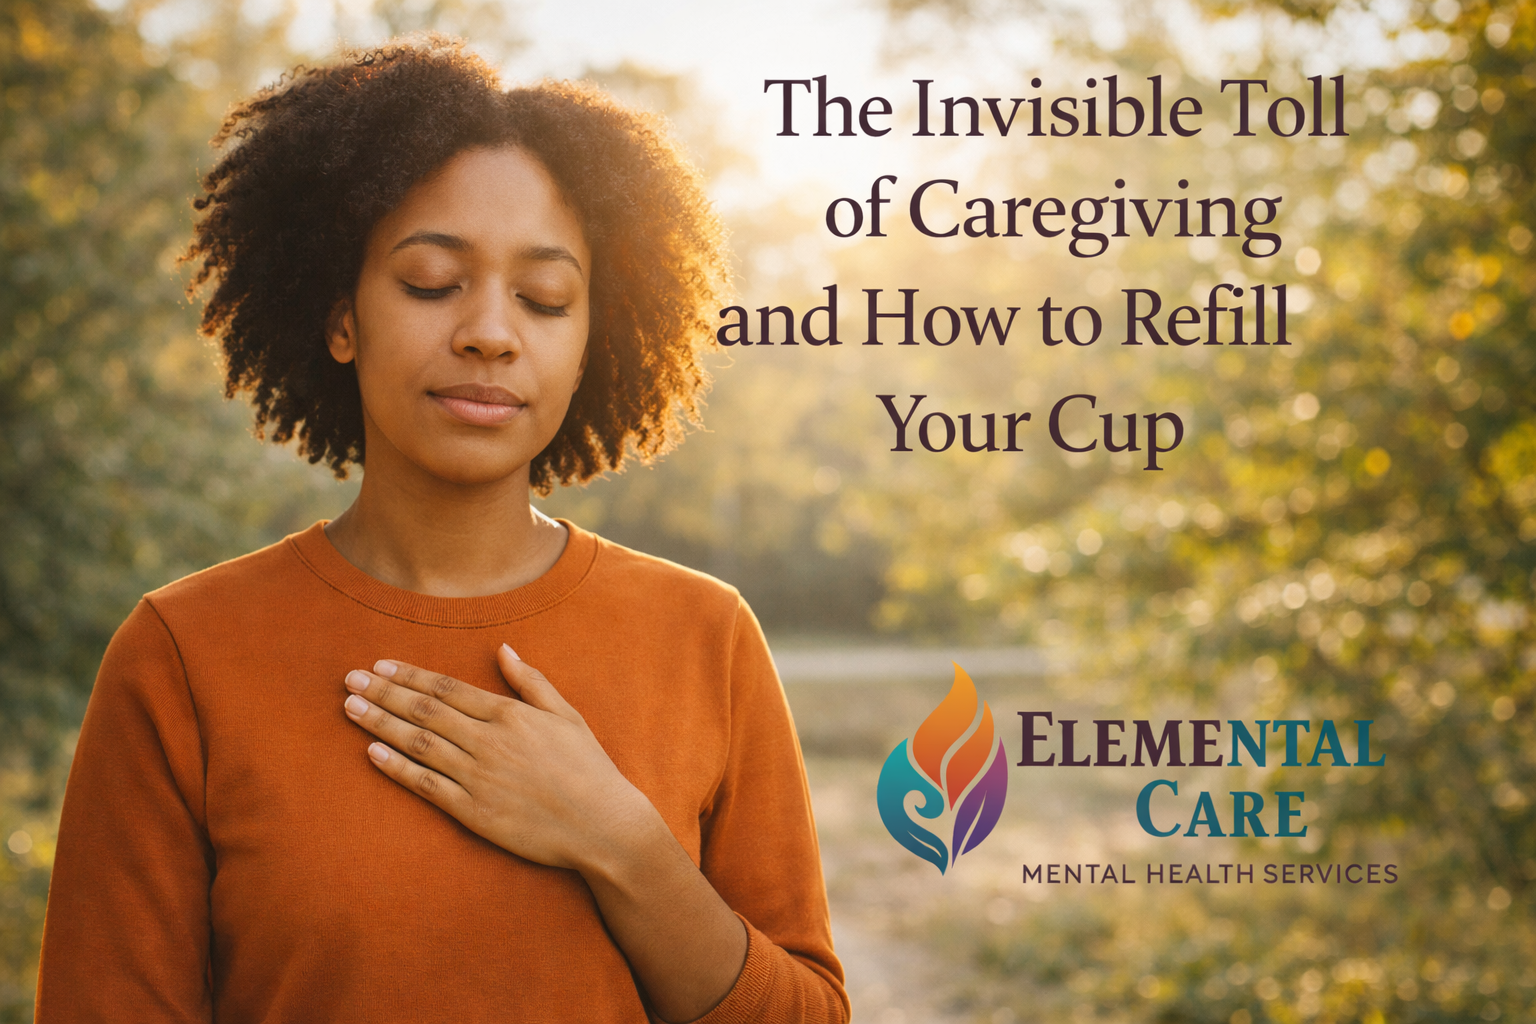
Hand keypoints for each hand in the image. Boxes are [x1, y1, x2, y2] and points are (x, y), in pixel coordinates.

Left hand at [341, 645, 650, 871]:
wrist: (603, 824)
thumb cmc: (589, 768)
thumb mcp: (566, 715)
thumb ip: (531, 681)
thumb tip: (504, 649)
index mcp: (509, 714)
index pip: (447, 688)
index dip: (410, 675)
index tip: (380, 665)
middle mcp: (488, 741)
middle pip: (424, 710)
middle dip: (383, 692)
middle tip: (349, 679)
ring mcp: (478, 776)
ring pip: (418, 743)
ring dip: (380, 722)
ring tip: (350, 707)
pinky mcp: (474, 811)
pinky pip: (426, 785)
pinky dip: (397, 767)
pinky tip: (372, 752)